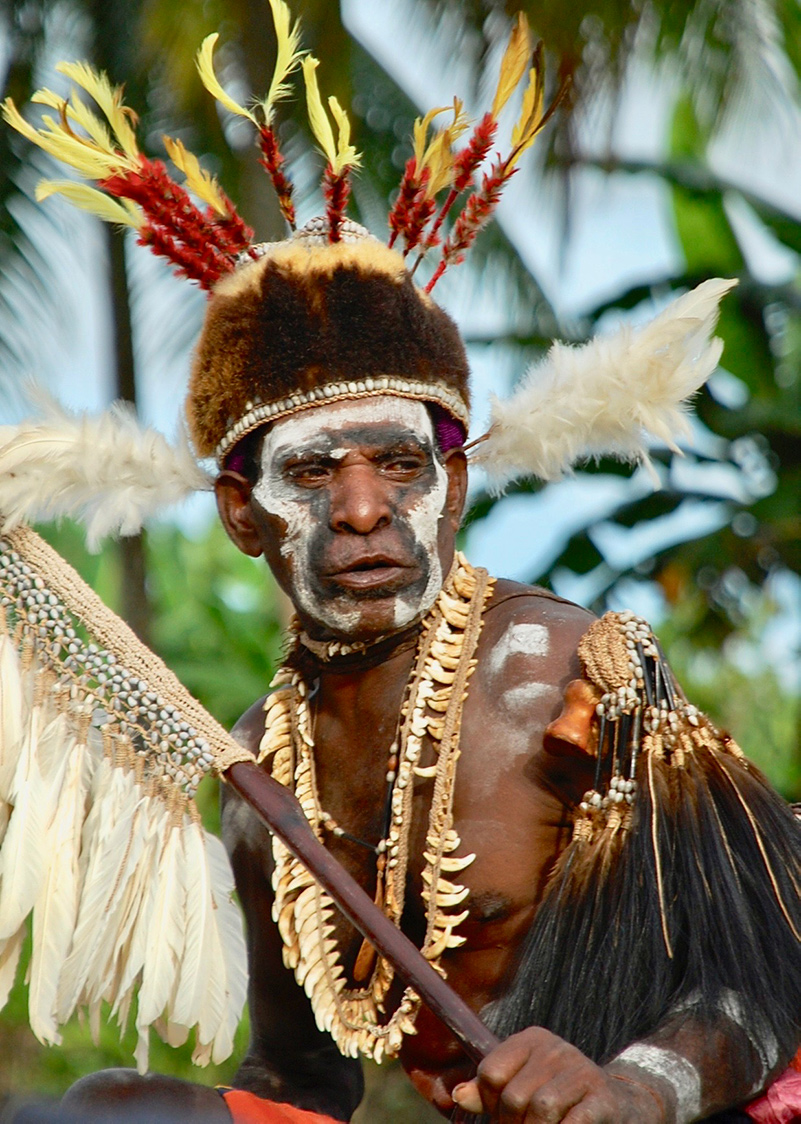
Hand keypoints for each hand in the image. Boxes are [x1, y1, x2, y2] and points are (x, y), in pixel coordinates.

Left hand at [451, 1028, 663, 1121]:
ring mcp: (581, 1069)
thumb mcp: (523, 1088)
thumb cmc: (561, 1100)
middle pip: (513, 1097)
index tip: (502, 1118)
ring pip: (540, 1109)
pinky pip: (572, 1122)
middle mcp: (555, 1048)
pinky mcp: (603, 1096)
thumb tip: (458, 1095)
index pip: (490, 1072)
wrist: (620, 1105)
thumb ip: (489, 1093)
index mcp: (531, 1040)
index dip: (489, 1105)